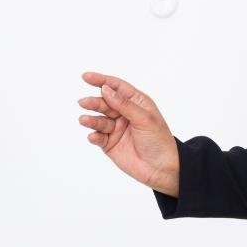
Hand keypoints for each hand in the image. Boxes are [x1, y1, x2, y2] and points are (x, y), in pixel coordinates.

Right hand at [77, 71, 179, 194]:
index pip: (116, 87)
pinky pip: (98, 137)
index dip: (101, 81)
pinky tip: (93, 136)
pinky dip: (94, 136)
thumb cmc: (159, 141)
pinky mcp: (110, 144)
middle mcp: (124, 114)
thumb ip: (124, 104)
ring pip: (99, 120)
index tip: (86, 77)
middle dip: (94, 102)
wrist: (162, 169)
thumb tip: (106, 89)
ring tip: (84, 120)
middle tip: (84, 103)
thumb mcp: (144, 119)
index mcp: (136, 103)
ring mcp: (116, 129)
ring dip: (91, 119)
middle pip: (104, 102)